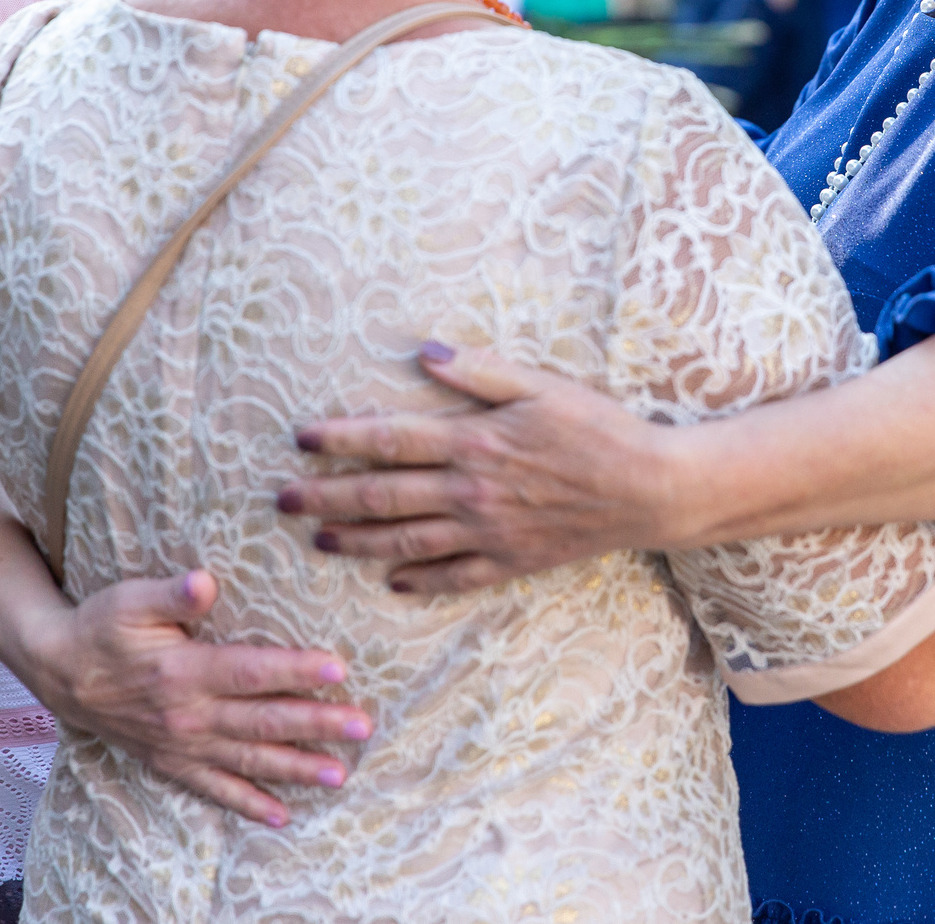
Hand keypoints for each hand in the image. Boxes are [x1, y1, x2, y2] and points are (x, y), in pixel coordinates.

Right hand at [22, 569, 370, 827]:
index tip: (338, 669)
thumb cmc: (101, 626)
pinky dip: (247, 803)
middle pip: (262, 721)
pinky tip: (281, 814)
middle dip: (316, 725)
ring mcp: (180, 744)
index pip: (251, 672)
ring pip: (248, 760)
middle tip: (362, 728)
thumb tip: (206, 581)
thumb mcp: (129, 600)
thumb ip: (171, 594)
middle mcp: (186, 714)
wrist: (59, 670)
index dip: (295, 670)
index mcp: (182, 670)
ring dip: (295, 768)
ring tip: (339, 775)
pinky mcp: (171, 761)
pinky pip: (214, 788)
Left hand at [276, 341, 675, 594]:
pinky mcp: (510, 562)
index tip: (301, 439)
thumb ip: (479, 371)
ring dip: (358, 541)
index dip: (341, 439)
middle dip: (328, 496)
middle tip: (283, 500)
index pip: (390, 439)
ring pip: (407, 541)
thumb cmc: (598, 427)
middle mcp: (470, 490)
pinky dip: (419, 581)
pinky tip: (391, 582)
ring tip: (320, 540)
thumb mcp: (540, 384)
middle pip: (384, 495)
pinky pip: (453, 577)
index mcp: (474, 440)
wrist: (651, 487)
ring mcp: (488, 532)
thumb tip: (425, 353)